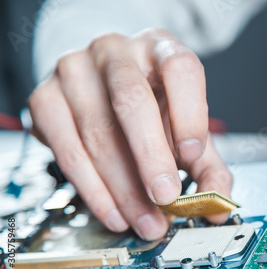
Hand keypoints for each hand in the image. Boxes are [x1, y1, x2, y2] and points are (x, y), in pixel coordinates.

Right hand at [29, 29, 232, 240]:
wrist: (98, 84)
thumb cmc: (150, 104)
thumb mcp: (185, 126)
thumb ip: (208, 165)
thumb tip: (218, 206)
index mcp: (159, 48)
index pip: (179, 68)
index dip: (189, 113)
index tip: (192, 155)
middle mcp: (115, 51)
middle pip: (131, 100)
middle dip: (151, 158)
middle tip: (166, 199)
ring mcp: (74, 71)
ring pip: (98, 133)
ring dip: (124, 189)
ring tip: (146, 220)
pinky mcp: (45, 99)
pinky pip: (68, 151)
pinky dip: (94, 191)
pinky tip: (115, 212)